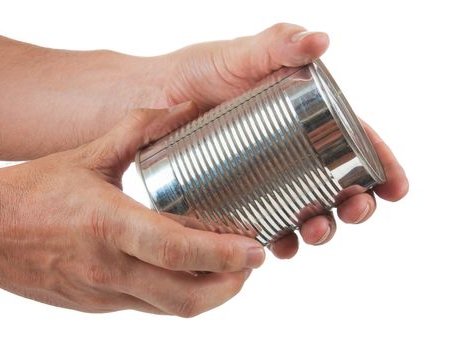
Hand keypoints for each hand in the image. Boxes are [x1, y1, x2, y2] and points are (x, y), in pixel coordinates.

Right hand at [0, 102, 264, 315]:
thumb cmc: (32, 193)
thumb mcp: (87, 156)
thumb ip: (137, 130)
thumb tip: (180, 109)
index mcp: (108, 225)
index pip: (177, 250)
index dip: (223, 256)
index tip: (254, 251)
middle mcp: (110, 268)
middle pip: (186, 298)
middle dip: (230, 286)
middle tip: (250, 264)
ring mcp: (104, 294)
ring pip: (171, 309)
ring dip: (209, 294)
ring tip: (228, 270)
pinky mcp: (98, 306)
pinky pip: (149, 307)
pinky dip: (177, 294)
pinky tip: (186, 272)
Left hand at [150, 23, 408, 256]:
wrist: (151, 99)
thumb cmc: (198, 73)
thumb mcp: (240, 55)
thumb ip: (277, 43)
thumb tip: (321, 40)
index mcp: (307, 119)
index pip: (355, 144)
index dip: (382, 167)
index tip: (395, 188)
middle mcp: (293, 152)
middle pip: (339, 185)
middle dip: (356, 204)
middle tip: (354, 212)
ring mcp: (269, 178)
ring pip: (308, 211)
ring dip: (320, 229)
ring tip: (312, 232)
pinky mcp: (240, 198)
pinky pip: (268, 225)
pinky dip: (278, 240)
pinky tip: (277, 247)